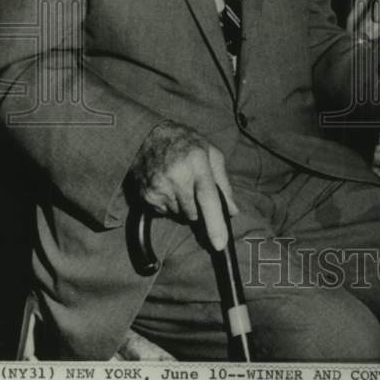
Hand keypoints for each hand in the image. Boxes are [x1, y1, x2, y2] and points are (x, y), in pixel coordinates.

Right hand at [129, 121, 238, 250]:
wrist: (149, 135)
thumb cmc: (187, 144)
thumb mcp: (211, 154)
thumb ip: (224, 183)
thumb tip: (232, 211)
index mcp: (197, 161)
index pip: (207, 197)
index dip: (214, 222)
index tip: (220, 244)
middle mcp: (177, 175)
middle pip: (194, 213)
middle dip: (198, 208)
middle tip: (193, 186)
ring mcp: (159, 186)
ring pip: (180, 216)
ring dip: (184, 207)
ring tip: (179, 184)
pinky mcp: (146, 195)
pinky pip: (165, 213)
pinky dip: (169, 205)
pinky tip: (167, 186)